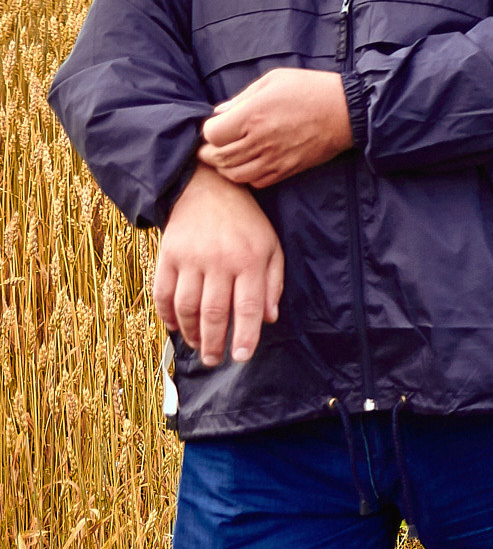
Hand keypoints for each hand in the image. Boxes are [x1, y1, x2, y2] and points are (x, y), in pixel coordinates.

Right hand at [154, 165, 285, 364]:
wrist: (206, 188)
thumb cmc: (245, 222)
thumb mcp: (271, 246)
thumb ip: (273, 282)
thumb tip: (268, 319)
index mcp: (249, 260)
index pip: (248, 306)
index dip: (245, 335)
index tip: (241, 357)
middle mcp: (219, 261)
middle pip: (213, 312)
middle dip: (214, 343)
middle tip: (214, 360)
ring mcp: (190, 259)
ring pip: (186, 307)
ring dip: (190, 333)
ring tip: (197, 346)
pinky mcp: (167, 256)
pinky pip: (163, 293)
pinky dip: (167, 315)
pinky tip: (175, 327)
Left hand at [198, 68, 353, 187]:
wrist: (348, 111)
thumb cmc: (311, 89)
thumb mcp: (273, 80)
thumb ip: (242, 97)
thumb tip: (220, 113)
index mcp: (253, 115)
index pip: (211, 135)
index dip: (208, 131)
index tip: (216, 126)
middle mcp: (260, 140)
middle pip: (218, 157)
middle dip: (209, 152)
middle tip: (212, 146)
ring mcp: (275, 158)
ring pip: (235, 174)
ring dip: (225, 167)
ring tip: (228, 158)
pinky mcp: (288, 169)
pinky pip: (257, 182)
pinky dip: (247, 177)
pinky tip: (250, 165)